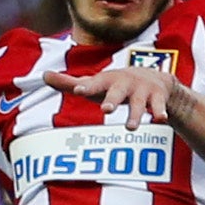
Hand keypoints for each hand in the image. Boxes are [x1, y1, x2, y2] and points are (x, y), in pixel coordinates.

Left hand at [42, 60, 186, 129]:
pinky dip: (161, 112)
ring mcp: (143, 90)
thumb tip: (43, 76)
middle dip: (112, 100)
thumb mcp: (96, 84)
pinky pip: (160, 107)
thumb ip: (69, 83)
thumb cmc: (117, 85)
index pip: (94, 83)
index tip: (78, 89)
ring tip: (130, 128)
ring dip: (136, 115)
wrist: (156, 78)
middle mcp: (125, 83)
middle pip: (117, 92)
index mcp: (107, 80)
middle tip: (105, 109)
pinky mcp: (159, 97)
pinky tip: (161, 119)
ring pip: (139, 104)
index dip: (86, 86)